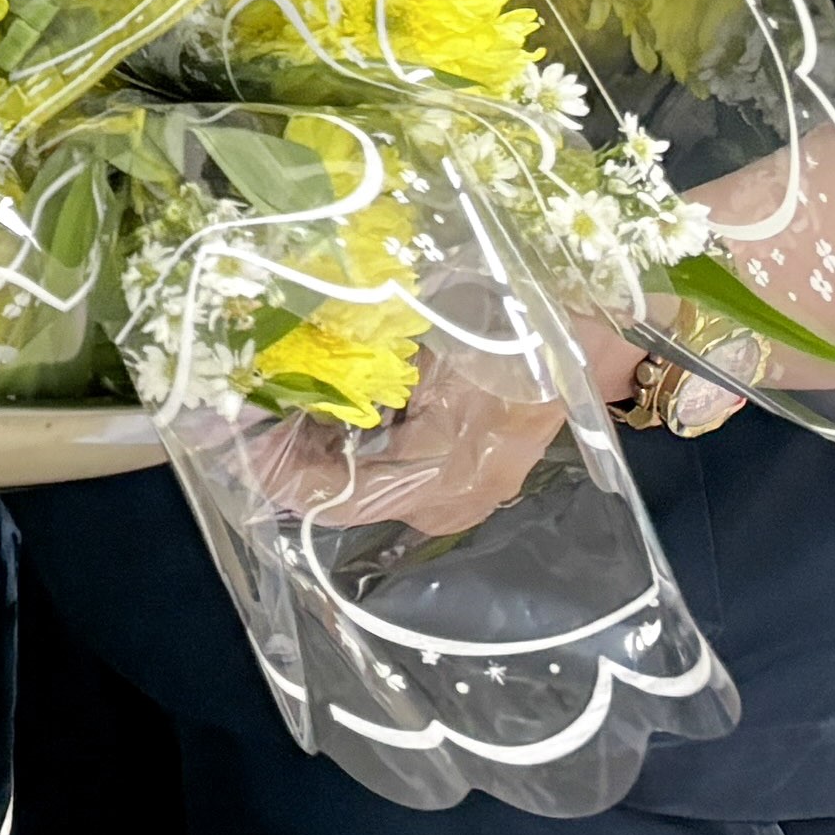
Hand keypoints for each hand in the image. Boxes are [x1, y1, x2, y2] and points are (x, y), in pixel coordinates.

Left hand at [219, 346, 566, 543]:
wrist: (593, 344)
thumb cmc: (514, 332)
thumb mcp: (432, 346)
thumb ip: (365, 368)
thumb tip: (295, 376)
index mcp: (441, 472)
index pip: (338, 496)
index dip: (283, 476)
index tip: (240, 447)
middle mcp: (447, 503)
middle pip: (349, 498)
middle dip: (297, 461)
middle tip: (253, 421)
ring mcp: (461, 500)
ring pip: (371, 490)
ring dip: (327, 457)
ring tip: (285, 414)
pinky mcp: (468, 485)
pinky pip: (400, 479)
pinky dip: (365, 453)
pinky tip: (340, 418)